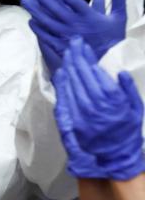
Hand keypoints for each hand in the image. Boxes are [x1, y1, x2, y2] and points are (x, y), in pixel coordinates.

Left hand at [22, 0, 126, 60]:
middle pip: (55, 8)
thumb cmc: (112, 38)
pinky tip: (30, 20)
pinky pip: (47, 37)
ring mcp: (66, 36)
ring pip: (48, 21)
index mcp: (88, 16)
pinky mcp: (62, 46)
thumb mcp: (119, 17)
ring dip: (35, 10)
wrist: (109, 61)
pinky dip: (38, 29)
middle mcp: (75, 25)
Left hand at [55, 38, 144, 179]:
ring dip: (68, 66)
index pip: (94, 71)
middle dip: (75, 56)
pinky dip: (62, 83)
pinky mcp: (71, 119)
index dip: (86, 56)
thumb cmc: (128, 131)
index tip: (82, 45)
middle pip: (80, 74)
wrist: (114, 156)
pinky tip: (62, 73)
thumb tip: (119, 71)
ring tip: (67, 54)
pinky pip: (64, 97)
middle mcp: (94, 103)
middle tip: (72, 43)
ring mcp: (80, 112)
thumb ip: (128, 89)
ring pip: (71, 83)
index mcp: (111, 99)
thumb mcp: (137, 109)